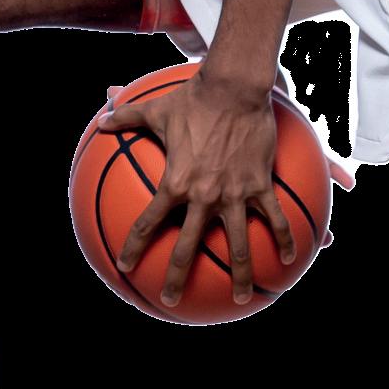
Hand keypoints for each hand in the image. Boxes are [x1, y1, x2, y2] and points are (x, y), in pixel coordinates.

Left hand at [91, 70, 304, 307]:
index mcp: (175, 183)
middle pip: (187, 248)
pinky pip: (274, 220)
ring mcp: (234, 194)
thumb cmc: (193, 98)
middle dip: (176, 278)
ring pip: (238, 246)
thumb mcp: (155, 110)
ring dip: (241, 276)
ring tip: (243, 299)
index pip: (148, 223)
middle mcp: (203, 196)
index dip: (134, 247)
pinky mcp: (259, 186)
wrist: (233, 89)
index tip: (125, 266)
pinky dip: (283, 241)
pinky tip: (287, 260)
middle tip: (169, 300)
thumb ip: (126, 118)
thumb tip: (101, 121)